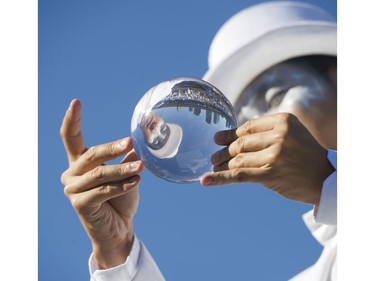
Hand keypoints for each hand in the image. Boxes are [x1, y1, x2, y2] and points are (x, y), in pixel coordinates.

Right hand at [60, 99, 143, 268]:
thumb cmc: (121, 199)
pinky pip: (104, 191)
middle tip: (131, 142)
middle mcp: (71, 174)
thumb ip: (126, 157)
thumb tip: (139, 138)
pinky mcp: (80, 204)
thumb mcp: (124, 174)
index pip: (70, 137)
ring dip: (123, 170)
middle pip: (91, 154)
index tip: (76, 102)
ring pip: (100, 173)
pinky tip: (137, 182)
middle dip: (112, 148)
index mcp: (79, 163)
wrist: (119, 230)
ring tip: (142, 167)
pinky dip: (122, 185)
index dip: (71, 119)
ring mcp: (73, 190)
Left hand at [200, 113, 334, 204]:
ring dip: (222, 164)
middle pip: (240, 143)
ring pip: (238, 159)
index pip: (247, 127)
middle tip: (213, 158)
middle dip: (224, 151)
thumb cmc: (305, 157)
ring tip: (213, 167)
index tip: (217, 139)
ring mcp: (275, 154)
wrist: (326, 179)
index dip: (230, 134)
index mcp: (283, 121)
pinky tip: (205, 181)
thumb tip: (231, 136)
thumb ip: (266, 132)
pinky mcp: (270, 173)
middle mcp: (279, 135)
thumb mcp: (291, 135)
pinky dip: (220, 178)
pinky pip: (239, 174)